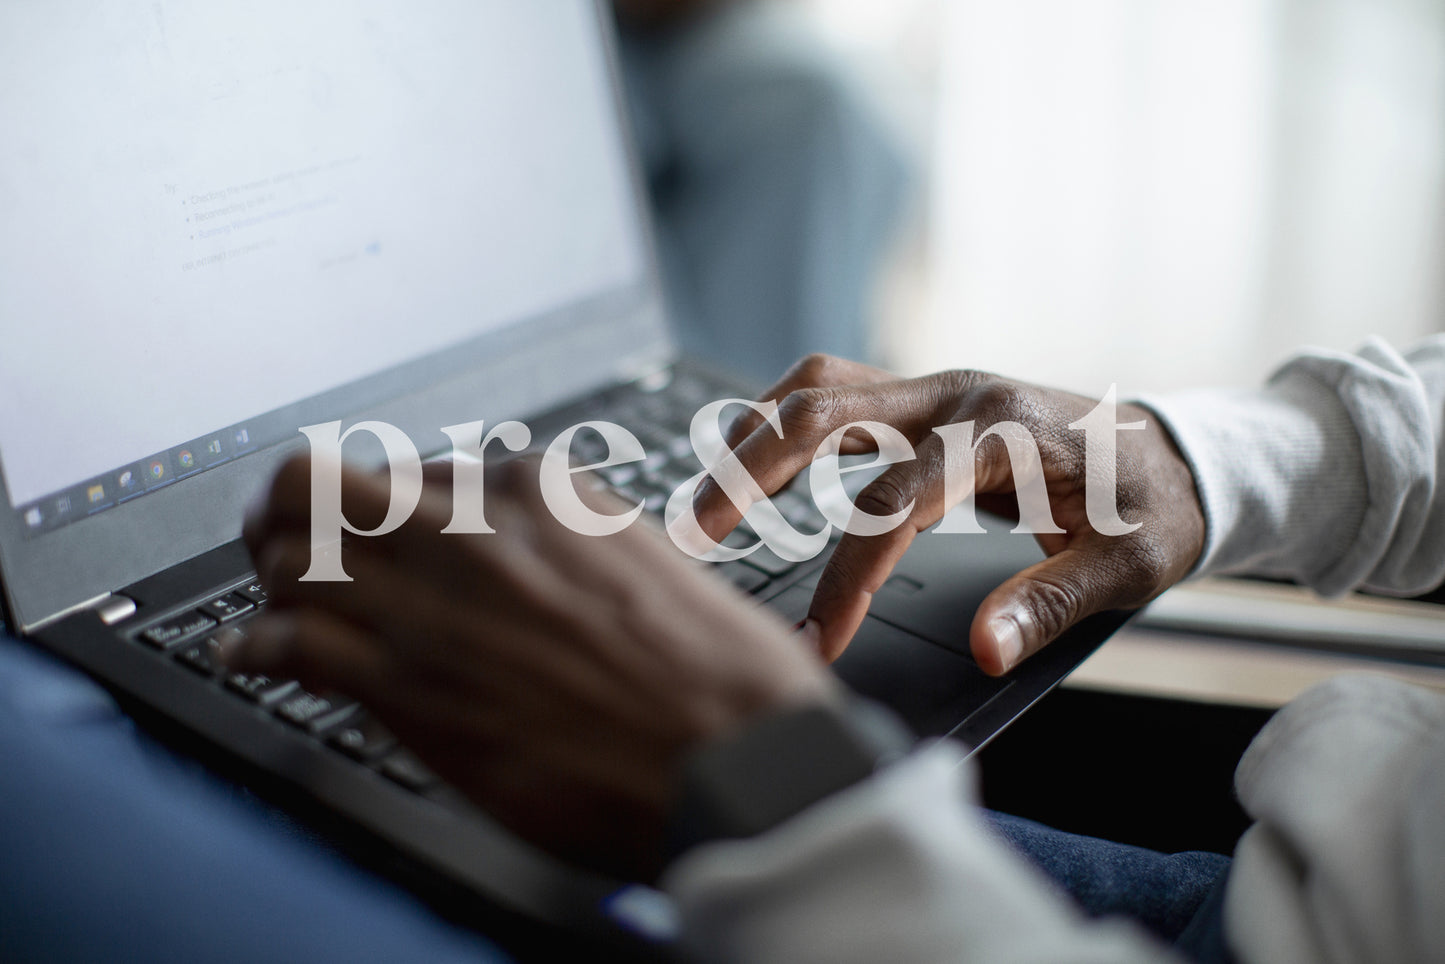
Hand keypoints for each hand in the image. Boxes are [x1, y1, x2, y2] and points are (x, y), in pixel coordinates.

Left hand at [227, 455, 834, 879]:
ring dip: (270, 581)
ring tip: (272, 601)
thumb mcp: (642, 558)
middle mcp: (473, 529)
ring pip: (287, 556)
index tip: (379, 534)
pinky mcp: (408, 684)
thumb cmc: (714, 671)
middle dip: (288, 509)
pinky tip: (254, 655)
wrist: (732, 755)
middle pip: (318, 481)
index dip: (388, 509)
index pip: (415, 468)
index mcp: (540, 488)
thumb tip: (525, 558)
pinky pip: (286, 642)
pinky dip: (255, 648)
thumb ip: (566, 542)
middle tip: (285, 538)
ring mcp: (433, 602)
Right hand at [692, 354, 1205, 674]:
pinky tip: (752, 467)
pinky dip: (781, 422)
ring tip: (704, 502)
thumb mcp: (1124, 566)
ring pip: (817, 386)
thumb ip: (1049, 604)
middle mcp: (957, 395)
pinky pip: (833, 390)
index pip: (896, 505)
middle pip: (824, 411)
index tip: (819, 640)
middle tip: (695, 536)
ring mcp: (936, 387)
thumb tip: (984, 649)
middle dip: (748, 473)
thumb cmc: (1150, 509)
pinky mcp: (923, 396)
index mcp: (1004, 435)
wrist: (1174, 453)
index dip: (848, 575)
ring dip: (752, 436)